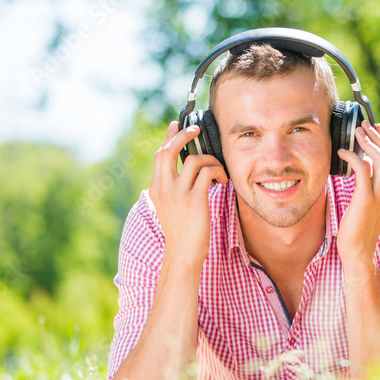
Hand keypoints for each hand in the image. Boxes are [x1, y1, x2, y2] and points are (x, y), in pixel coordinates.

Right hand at [148, 120, 227, 269]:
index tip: (177, 125)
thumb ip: (173, 189)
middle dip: (184, 135)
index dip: (169, 137)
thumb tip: (186, 171)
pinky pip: (208, 173)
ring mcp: (178, 194)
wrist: (182, 254)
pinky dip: (218, 172)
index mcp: (156, 189)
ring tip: (220, 173)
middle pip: (170, 150)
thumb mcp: (169, 208)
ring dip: (212, 161)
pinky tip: (223, 182)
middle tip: (197, 130)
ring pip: (195, 160)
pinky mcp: (194, 200)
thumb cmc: (181, 232)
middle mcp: (163, 188)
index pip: (160, 155)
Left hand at [336, 120, 379, 267]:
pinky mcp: (366, 200)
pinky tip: (342, 153)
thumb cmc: (358, 229)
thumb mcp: (368, 204)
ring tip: (355, 133)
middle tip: (363, 125)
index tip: (374, 129)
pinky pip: (362, 170)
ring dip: (367, 142)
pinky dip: (352, 157)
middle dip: (376, 136)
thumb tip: (361, 165)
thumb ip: (369, 186)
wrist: (359, 252)